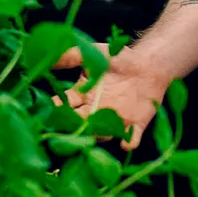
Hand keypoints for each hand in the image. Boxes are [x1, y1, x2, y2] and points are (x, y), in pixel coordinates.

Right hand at [52, 45, 171, 149]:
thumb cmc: (120, 59)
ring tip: (97, 133)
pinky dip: (129, 142)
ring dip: (99, 136)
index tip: (49, 112)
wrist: (149, 65)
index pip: (64, 105)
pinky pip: (131, 138)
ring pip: (101, 135)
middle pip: (79, 124)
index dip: (57, 109)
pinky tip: (127, 142)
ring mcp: (114, 120)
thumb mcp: (96, 53)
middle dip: (73, 128)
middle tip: (70, 128)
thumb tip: (48, 57)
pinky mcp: (135, 125)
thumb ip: (73, 56)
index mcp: (83, 96)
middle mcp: (95, 112)